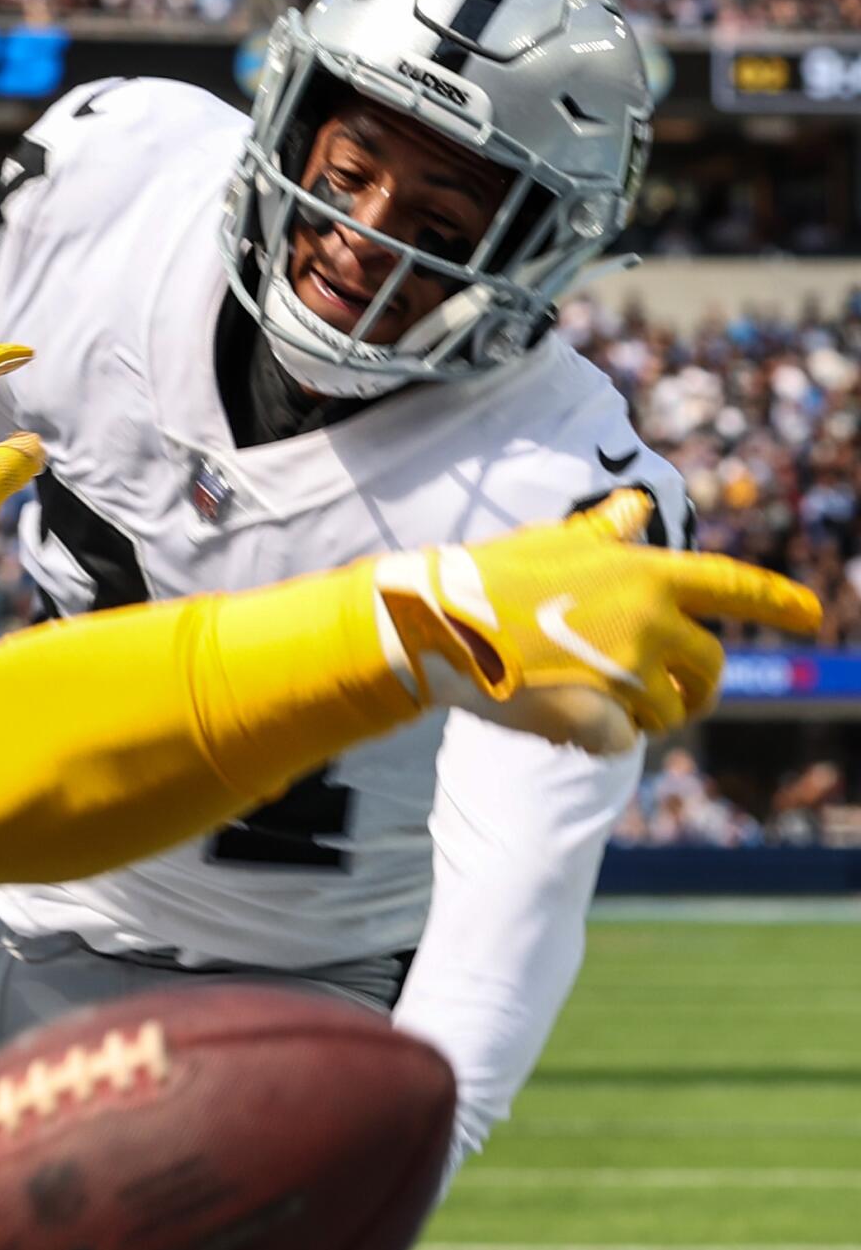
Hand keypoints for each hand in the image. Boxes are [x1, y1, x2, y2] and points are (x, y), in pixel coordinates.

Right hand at [370, 491, 821, 754]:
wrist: (436, 625)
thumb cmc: (489, 578)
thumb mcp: (555, 542)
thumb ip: (607, 532)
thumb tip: (636, 505)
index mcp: (647, 573)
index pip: (732, 588)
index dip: (778, 602)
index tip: (813, 616)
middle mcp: (650, 619)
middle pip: (710, 669)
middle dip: (699, 689)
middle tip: (675, 699)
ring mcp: (625, 670)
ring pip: (668, 714)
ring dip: (642, 717)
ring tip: (598, 703)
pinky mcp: (597, 716)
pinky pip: (620, 744)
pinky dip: (598, 740)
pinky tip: (561, 721)